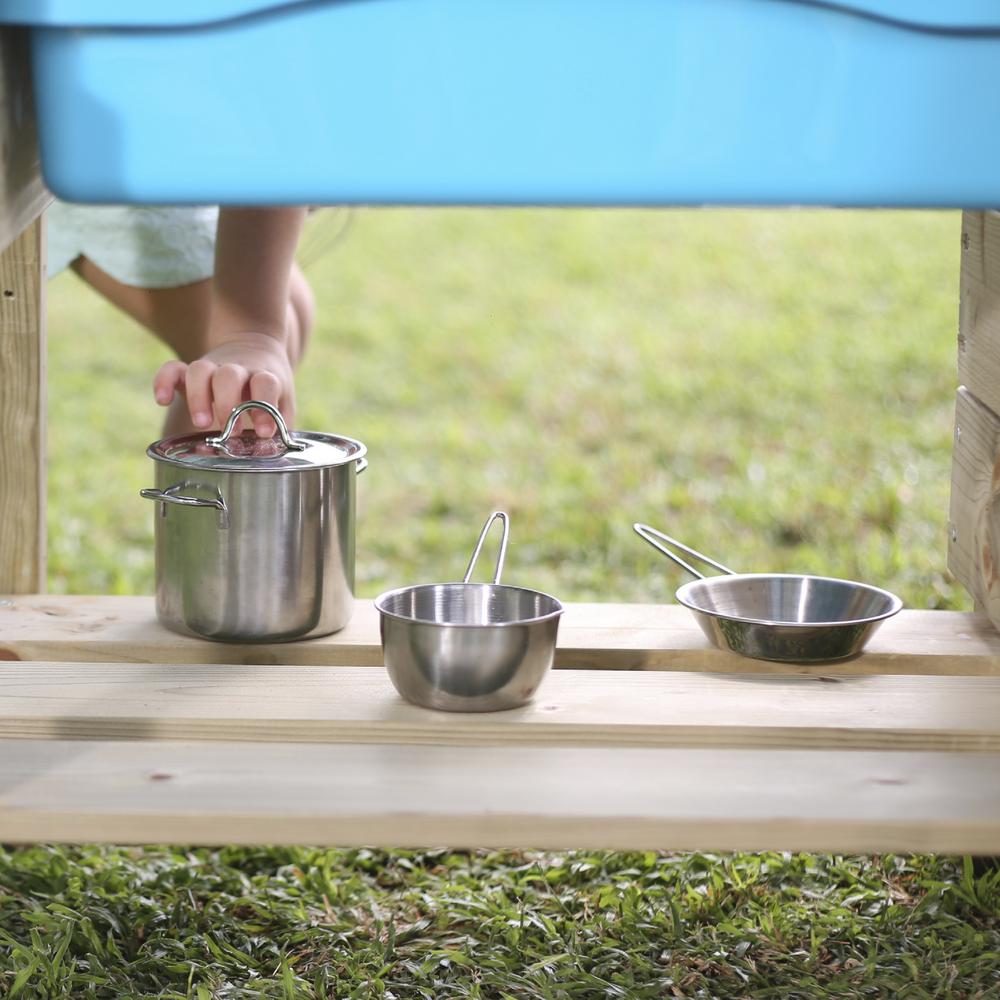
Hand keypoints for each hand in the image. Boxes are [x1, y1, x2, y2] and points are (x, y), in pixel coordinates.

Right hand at [153, 331, 294, 437]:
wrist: (255, 344)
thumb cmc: (270, 386)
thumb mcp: (284, 401)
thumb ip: (281, 423)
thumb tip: (275, 447)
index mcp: (264, 375)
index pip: (265, 384)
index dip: (265, 406)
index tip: (263, 432)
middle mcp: (238, 369)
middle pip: (228, 375)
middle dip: (226, 404)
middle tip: (227, 430)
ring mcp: (213, 367)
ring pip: (199, 370)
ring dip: (197, 397)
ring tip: (201, 424)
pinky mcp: (191, 371)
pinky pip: (172, 368)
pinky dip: (163, 381)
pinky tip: (162, 400)